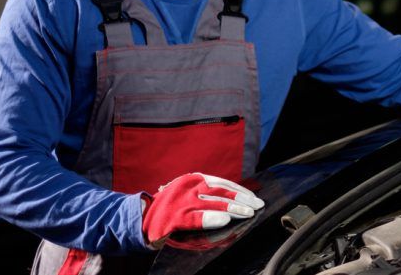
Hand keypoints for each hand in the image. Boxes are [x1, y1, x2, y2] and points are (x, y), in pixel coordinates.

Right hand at [141, 173, 264, 247]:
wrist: (143, 216)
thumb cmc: (172, 206)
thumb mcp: (189, 193)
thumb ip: (208, 193)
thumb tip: (237, 198)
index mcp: (194, 179)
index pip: (223, 183)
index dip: (241, 190)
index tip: (254, 198)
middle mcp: (189, 187)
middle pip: (222, 192)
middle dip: (242, 200)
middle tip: (257, 206)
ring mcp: (182, 201)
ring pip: (213, 203)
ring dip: (233, 208)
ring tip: (248, 213)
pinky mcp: (174, 217)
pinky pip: (196, 218)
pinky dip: (211, 219)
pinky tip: (225, 220)